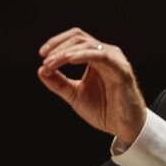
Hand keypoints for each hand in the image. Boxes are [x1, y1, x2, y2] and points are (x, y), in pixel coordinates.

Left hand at [37, 27, 146, 143]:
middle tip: (45, 59)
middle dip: (59, 46)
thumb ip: (59, 83)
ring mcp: (115, 60)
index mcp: (96, 57)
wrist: (124, 127)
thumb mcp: (75, 95)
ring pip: (88, 45)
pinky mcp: (121, 70)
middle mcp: (106, 54)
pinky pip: (101, 56)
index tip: (42, 54)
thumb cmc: (104, 110)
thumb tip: (41, 70)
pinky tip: (69, 60)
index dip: (57, 42)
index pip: (75, 39)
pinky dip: (84, 55)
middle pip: (79, 38)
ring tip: (52, 63)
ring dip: (66, 53)